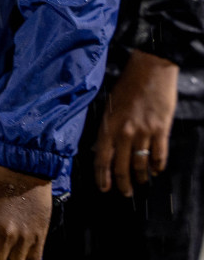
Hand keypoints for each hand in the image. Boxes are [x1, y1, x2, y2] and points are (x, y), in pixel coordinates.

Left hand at [94, 49, 178, 195]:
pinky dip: (157, 164)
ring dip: (140, 177)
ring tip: (141, 183)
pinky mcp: (160, 129)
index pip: (101, 157)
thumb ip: (107, 126)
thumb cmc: (127, 84)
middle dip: (122, 182)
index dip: (102, 176)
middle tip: (124, 192)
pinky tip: (156, 169)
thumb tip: (103, 146)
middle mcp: (123, 131)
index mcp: (107, 125)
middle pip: (121, 165)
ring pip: (140, 163)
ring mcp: (143, 131)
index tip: (103, 188)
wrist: (149, 69)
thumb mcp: (109, 105)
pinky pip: (159, 154)